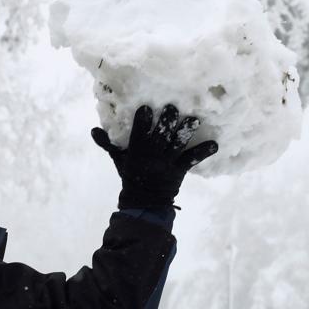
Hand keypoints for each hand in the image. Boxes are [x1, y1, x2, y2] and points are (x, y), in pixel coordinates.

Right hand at [92, 104, 217, 209]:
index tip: (145, 108)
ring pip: (176, 145)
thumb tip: (93, 129)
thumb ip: (108, 143)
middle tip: (172, 108)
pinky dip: (203, 152)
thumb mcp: (118, 159)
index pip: (138, 134)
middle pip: (160, 136)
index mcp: (136, 152)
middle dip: (166, 122)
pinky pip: (192, 160)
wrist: (143, 201)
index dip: (141, 122)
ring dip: (185, 132)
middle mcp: (152, 156)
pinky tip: (215, 144)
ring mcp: (167, 163)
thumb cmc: (130, 175)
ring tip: (194, 120)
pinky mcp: (179, 170)